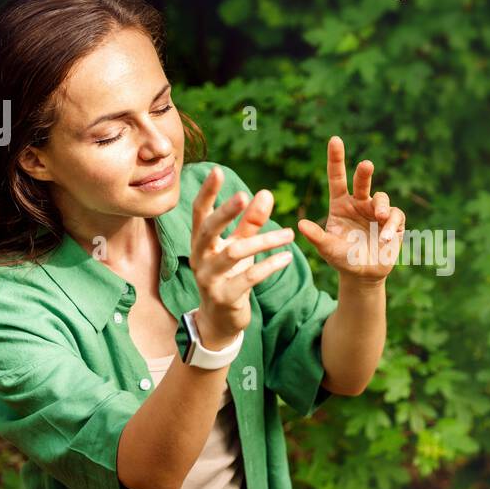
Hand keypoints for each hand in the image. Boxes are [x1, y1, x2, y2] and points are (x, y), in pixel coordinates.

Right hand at [190, 167, 293, 348]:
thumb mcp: (239, 246)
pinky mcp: (224, 296)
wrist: (220, 319)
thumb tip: (266, 192)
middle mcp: (200, 257)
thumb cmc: (229, 274)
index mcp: (201, 241)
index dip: (208, 192)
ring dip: (264, 241)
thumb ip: (250, 221)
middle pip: (208, 230)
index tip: (218, 170)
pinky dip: (269, 266)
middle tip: (244, 195)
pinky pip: (248, 278)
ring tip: (289, 234)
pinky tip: (287, 258)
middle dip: (225, 212)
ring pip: (234, 253)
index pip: (200, 212)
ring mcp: (209, 278)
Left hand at [297, 136, 405, 283]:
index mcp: (340, 204)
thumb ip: (317, 237)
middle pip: (362, 181)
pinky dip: (391, 225)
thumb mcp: (328, 249)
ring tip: (379, 217)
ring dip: (381, 206)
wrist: (364, 274)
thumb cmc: (343, 259)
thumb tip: (300, 224)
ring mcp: (377, 211)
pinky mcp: (393, 222)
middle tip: (366, 164)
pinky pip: (395, 216)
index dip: (336, 158)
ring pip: (381, 197)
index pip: (337, 177)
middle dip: (364, 172)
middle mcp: (359, 202)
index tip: (335, 139)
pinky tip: (385, 238)